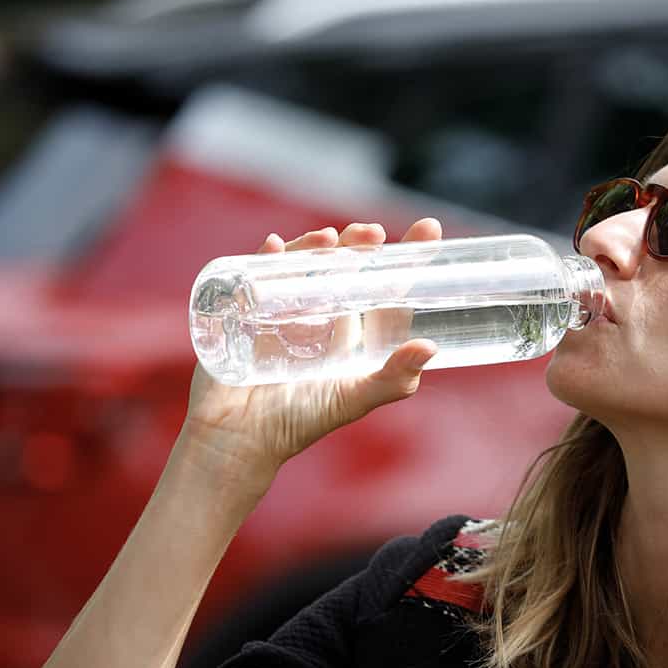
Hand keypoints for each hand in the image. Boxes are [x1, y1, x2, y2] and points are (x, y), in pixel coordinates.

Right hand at [176, 218, 442, 488]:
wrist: (238, 438)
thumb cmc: (297, 422)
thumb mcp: (351, 400)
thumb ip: (392, 380)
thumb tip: (430, 347)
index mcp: (349, 332)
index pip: (383, 288)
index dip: (405, 259)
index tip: (428, 228)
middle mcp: (318, 315)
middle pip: (344, 267)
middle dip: (360, 245)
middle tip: (373, 233)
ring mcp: (280, 309)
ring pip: (303, 264)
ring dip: (316, 246)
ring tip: (331, 239)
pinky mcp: (246, 310)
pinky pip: (255, 275)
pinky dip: (263, 258)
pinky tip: (274, 247)